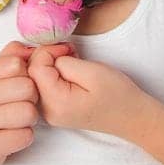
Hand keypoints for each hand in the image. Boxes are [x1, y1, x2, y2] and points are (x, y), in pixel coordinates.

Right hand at [0, 40, 72, 164]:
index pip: (17, 63)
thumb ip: (12, 56)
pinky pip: (25, 136)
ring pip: (29, 112)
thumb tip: (34, 48)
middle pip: (28, 87)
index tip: (18, 85)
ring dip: (30, 119)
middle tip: (21, 104)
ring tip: (17, 121)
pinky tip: (12, 135)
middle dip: (32, 98)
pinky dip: (25, 137)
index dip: (26, 74)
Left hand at [27, 45, 147, 136]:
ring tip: (72, 59)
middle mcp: (47, 111)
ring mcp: (50, 112)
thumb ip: (64, 62)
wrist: (132, 116)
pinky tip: (69, 69)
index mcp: (55, 103)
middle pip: (31, 73)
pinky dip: (52, 71)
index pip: (35, 67)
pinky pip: (43, 84)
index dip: (49, 50)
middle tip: (70, 52)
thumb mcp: (91, 71)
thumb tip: (49, 57)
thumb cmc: (117, 94)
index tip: (69, 49)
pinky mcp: (55, 108)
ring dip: (50, 62)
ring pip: (35, 77)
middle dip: (47, 55)